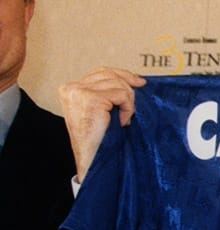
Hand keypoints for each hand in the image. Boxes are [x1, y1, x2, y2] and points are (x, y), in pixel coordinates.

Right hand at [58, 67, 143, 181]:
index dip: (123, 75)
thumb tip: (135, 79)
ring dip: (128, 102)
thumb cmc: (99, 138)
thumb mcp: (101, 110)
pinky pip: (122, 94)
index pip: (101, 72)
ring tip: (123, 119)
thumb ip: (107, 93)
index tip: (139, 82)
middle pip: (110, 74)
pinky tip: (122, 121)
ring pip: (118, 83)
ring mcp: (79, 92)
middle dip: (128, 87)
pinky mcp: (90, 98)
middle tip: (133, 106)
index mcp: (70, 89)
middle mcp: (71, 88)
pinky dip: (128, 108)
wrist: (93, 158)